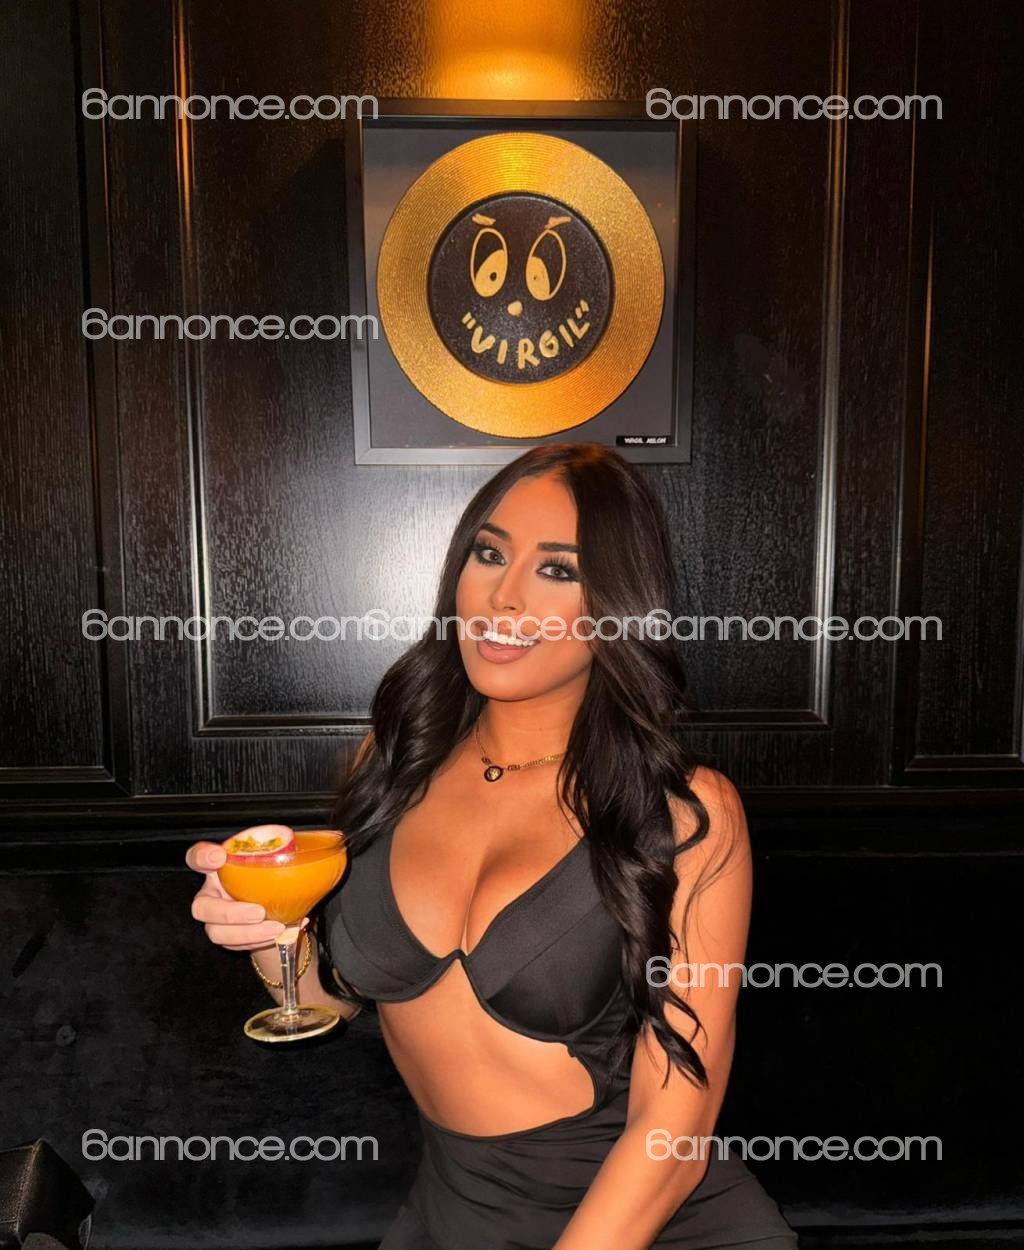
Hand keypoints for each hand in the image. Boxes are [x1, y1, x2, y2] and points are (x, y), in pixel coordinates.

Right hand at [185, 825, 291, 950]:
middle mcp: (211, 893)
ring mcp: (216, 918)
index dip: (201, 857)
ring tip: (277, 929)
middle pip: (201, 907)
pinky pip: (234, 945)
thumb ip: (291, 850)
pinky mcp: (226, 937)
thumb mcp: (279, 861)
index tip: (219, 857)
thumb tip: (332, 839)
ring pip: (216, 932)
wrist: (275, 906)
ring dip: (247, 934)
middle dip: (229, 913)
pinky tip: (281, 935)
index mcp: (221, 867)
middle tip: (259, 912)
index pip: (196, 857)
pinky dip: (258, 942)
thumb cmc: (273, 877)